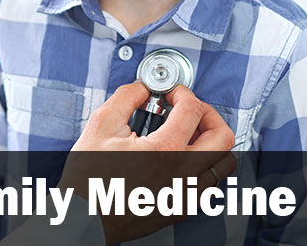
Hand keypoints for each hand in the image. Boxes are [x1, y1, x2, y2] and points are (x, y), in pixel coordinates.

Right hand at [59, 82, 235, 243]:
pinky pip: (210, 183)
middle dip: (208, 114)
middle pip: (223, 136)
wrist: (83, 219)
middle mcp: (182, 175)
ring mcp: (185, 195)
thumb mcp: (101, 125)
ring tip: (191, 134)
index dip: (183, 93)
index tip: (172, 94)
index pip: (193, 110)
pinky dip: (204, 164)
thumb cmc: (88, 181)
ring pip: (224, 163)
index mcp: (165, 151)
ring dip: (212, 142)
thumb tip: (143, 88)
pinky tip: (183, 157)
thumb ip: (126, 97)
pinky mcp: (181, 209)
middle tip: (189, 110)